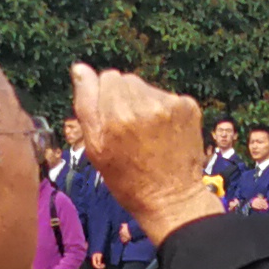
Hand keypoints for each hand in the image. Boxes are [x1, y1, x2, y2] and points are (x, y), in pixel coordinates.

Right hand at [73, 64, 220, 244]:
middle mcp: (144, 103)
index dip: (105, 99)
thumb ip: (86, 105)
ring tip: (146, 134)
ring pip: (146, 87)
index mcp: (116, 113)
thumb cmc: (127, 179)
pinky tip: (163, 134)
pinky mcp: (188, 106)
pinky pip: (166, 96)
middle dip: (123, 99)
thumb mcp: (95, 148)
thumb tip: (80, 69)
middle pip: (126, 80)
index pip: (106, 77)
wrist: (171, 199)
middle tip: (129, 131)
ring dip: (143, 103)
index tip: (111, 122)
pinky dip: (163, 110)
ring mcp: (169, 103)